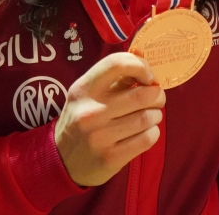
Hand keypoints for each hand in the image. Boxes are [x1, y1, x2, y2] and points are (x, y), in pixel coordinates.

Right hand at [54, 53, 165, 186]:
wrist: (61, 162)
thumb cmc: (81, 121)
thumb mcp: (88, 96)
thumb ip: (114, 78)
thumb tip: (143, 56)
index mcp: (84, 90)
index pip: (117, 64)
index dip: (140, 66)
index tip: (148, 77)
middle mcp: (90, 112)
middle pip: (141, 95)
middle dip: (157, 95)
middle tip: (156, 99)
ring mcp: (100, 137)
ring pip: (147, 118)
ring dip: (155, 115)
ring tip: (149, 117)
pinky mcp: (111, 158)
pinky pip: (147, 139)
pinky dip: (153, 133)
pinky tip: (145, 132)